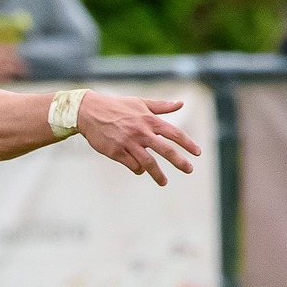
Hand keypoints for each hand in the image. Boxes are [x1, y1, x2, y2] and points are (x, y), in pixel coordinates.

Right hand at [75, 92, 201, 186]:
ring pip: (148, 162)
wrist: (89, 112)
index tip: (197, 153)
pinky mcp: (116, 152)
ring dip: (158, 174)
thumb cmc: (117, 106)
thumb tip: (181, 103)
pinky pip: (132, 165)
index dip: (188, 144)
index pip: (174, 133)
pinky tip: (140, 170)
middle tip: (189, 170)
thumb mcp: (140, 103)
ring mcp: (129, 143)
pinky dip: (138, 169)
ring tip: (164, 182)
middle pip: (165, 150)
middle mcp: (141, 132)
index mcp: (149, 120)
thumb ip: (161, 106)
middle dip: (179, 161)